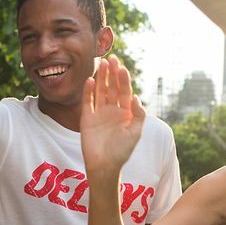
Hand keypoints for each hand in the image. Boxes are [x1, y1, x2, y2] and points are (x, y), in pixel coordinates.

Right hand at [81, 55, 145, 175]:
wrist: (104, 165)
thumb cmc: (122, 151)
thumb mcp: (135, 133)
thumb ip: (138, 115)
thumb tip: (137, 97)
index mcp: (126, 112)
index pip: (125, 91)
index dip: (124, 79)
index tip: (122, 67)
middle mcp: (112, 110)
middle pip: (113, 87)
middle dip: (113, 73)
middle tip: (112, 58)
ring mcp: (99, 113)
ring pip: (100, 91)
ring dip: (101, 78)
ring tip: (102, 63)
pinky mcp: (87, 118)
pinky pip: (87, 101)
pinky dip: (88, 91)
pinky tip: (90, 80)